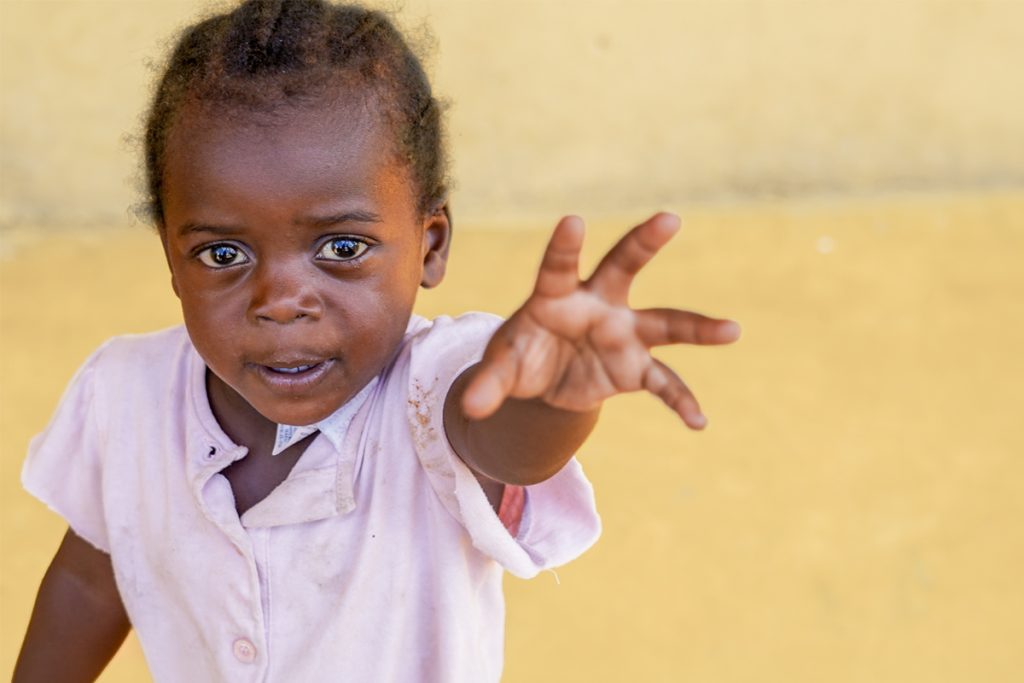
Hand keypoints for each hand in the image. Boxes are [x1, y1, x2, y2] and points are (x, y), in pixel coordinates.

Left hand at [462, 212, 739, 428]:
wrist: (544, 380)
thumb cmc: (520, 358)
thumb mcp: (500, 369)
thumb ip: (488, 384)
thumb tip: (470, 408)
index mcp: (555, 295)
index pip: (558, 267)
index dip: (565, 246)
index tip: (573, 222)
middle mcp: (597, 304)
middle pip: (623, 266)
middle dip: (644, 243)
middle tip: (669, 218)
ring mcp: (623, 333)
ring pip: (664, 322)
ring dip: (697, 328)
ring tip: (732, 330)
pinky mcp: (635, 367)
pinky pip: (663, 383)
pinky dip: (680, 401)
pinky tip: (698, 421)